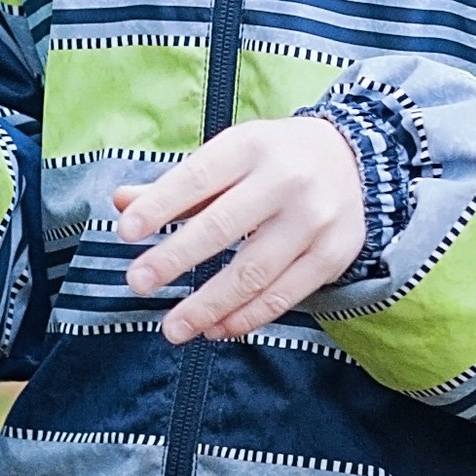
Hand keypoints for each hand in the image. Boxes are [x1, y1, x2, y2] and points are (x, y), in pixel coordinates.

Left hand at [116, 115, 364, 344]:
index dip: (160, 205)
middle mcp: (286, 180)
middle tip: (138, 283)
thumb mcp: (230, 155)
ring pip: (253, 271)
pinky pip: (283, 294)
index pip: (199, 177)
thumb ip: (178, 185)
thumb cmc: (273, 159)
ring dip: (209, 305)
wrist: (353, 161)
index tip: (126, 233)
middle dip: (176, 258)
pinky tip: (217, 329)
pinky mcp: (332, 255)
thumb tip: (122, 202)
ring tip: (173, 328)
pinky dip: (247, 317)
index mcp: (252, 146)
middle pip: (223, 227)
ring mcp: (313, 220)